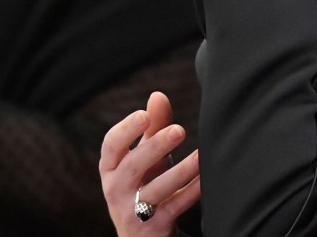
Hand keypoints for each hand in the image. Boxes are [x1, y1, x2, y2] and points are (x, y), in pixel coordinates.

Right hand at [100, 92, 200, 236]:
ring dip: (180, 172)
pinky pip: (173, 208)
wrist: (141, 235)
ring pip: (154, 190)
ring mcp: (132, 211)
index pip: (111, 146)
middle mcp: (115, 189)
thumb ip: (152, 128)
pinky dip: (190, 193)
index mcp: (111, 168)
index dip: (126, 130)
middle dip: (155, 147)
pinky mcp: (152, 229)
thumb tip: (158, 94)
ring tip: (200, 156)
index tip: (144, 115)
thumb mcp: (145, 157)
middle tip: (179, 130)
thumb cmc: (144, 184)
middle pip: (132, 166)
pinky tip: (205, 179)